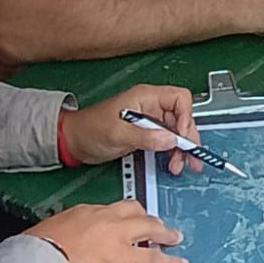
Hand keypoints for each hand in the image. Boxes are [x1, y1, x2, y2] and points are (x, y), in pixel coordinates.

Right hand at [27, 200, 187, 262]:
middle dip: (147, 217)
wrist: (41, 261)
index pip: (111, 209)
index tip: (124, 221)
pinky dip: (167, 261)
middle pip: (135, 210)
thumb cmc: (39, 250)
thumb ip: (63, 232)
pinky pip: (151, 257)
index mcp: (85, 210)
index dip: (121, 216)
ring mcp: (116, 234)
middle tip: (155, 225)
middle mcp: (104, 217)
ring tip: (173, 238)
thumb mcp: (49, 231)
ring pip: (149, 227)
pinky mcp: (122, 256)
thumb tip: (62, 241)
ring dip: (163, 233)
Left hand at [60, 83, 200, 172]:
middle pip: (182, 117)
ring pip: (177, 131)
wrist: (74, 141)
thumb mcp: (117, 133)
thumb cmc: (89, 129)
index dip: (186, 117)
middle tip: (189, 157)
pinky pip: (167, 141)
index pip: (180, 98)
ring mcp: (150, 120)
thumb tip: (171, 140)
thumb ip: (145, 136)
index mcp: (145, 97)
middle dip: (187, 137)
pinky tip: (172, 163)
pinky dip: (172, 152)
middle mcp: (151, 106)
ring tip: (179, 165)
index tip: (181, 136)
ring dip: (181, 148)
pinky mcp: (147, 134)